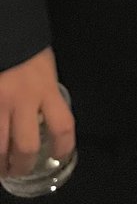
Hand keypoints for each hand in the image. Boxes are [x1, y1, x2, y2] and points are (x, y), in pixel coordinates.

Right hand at [0, 47, 74, 177]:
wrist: (5, 33)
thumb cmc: (25, 52)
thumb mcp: (44, 71)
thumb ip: (45, 96)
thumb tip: (46, 122)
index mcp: (45, 88)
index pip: (63, 126)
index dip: (64, 148)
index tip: (59, 156)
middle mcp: (21, 99)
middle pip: (27, 146)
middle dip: (23, 165)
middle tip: (19, 169)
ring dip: (0, 164)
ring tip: (1, 167)